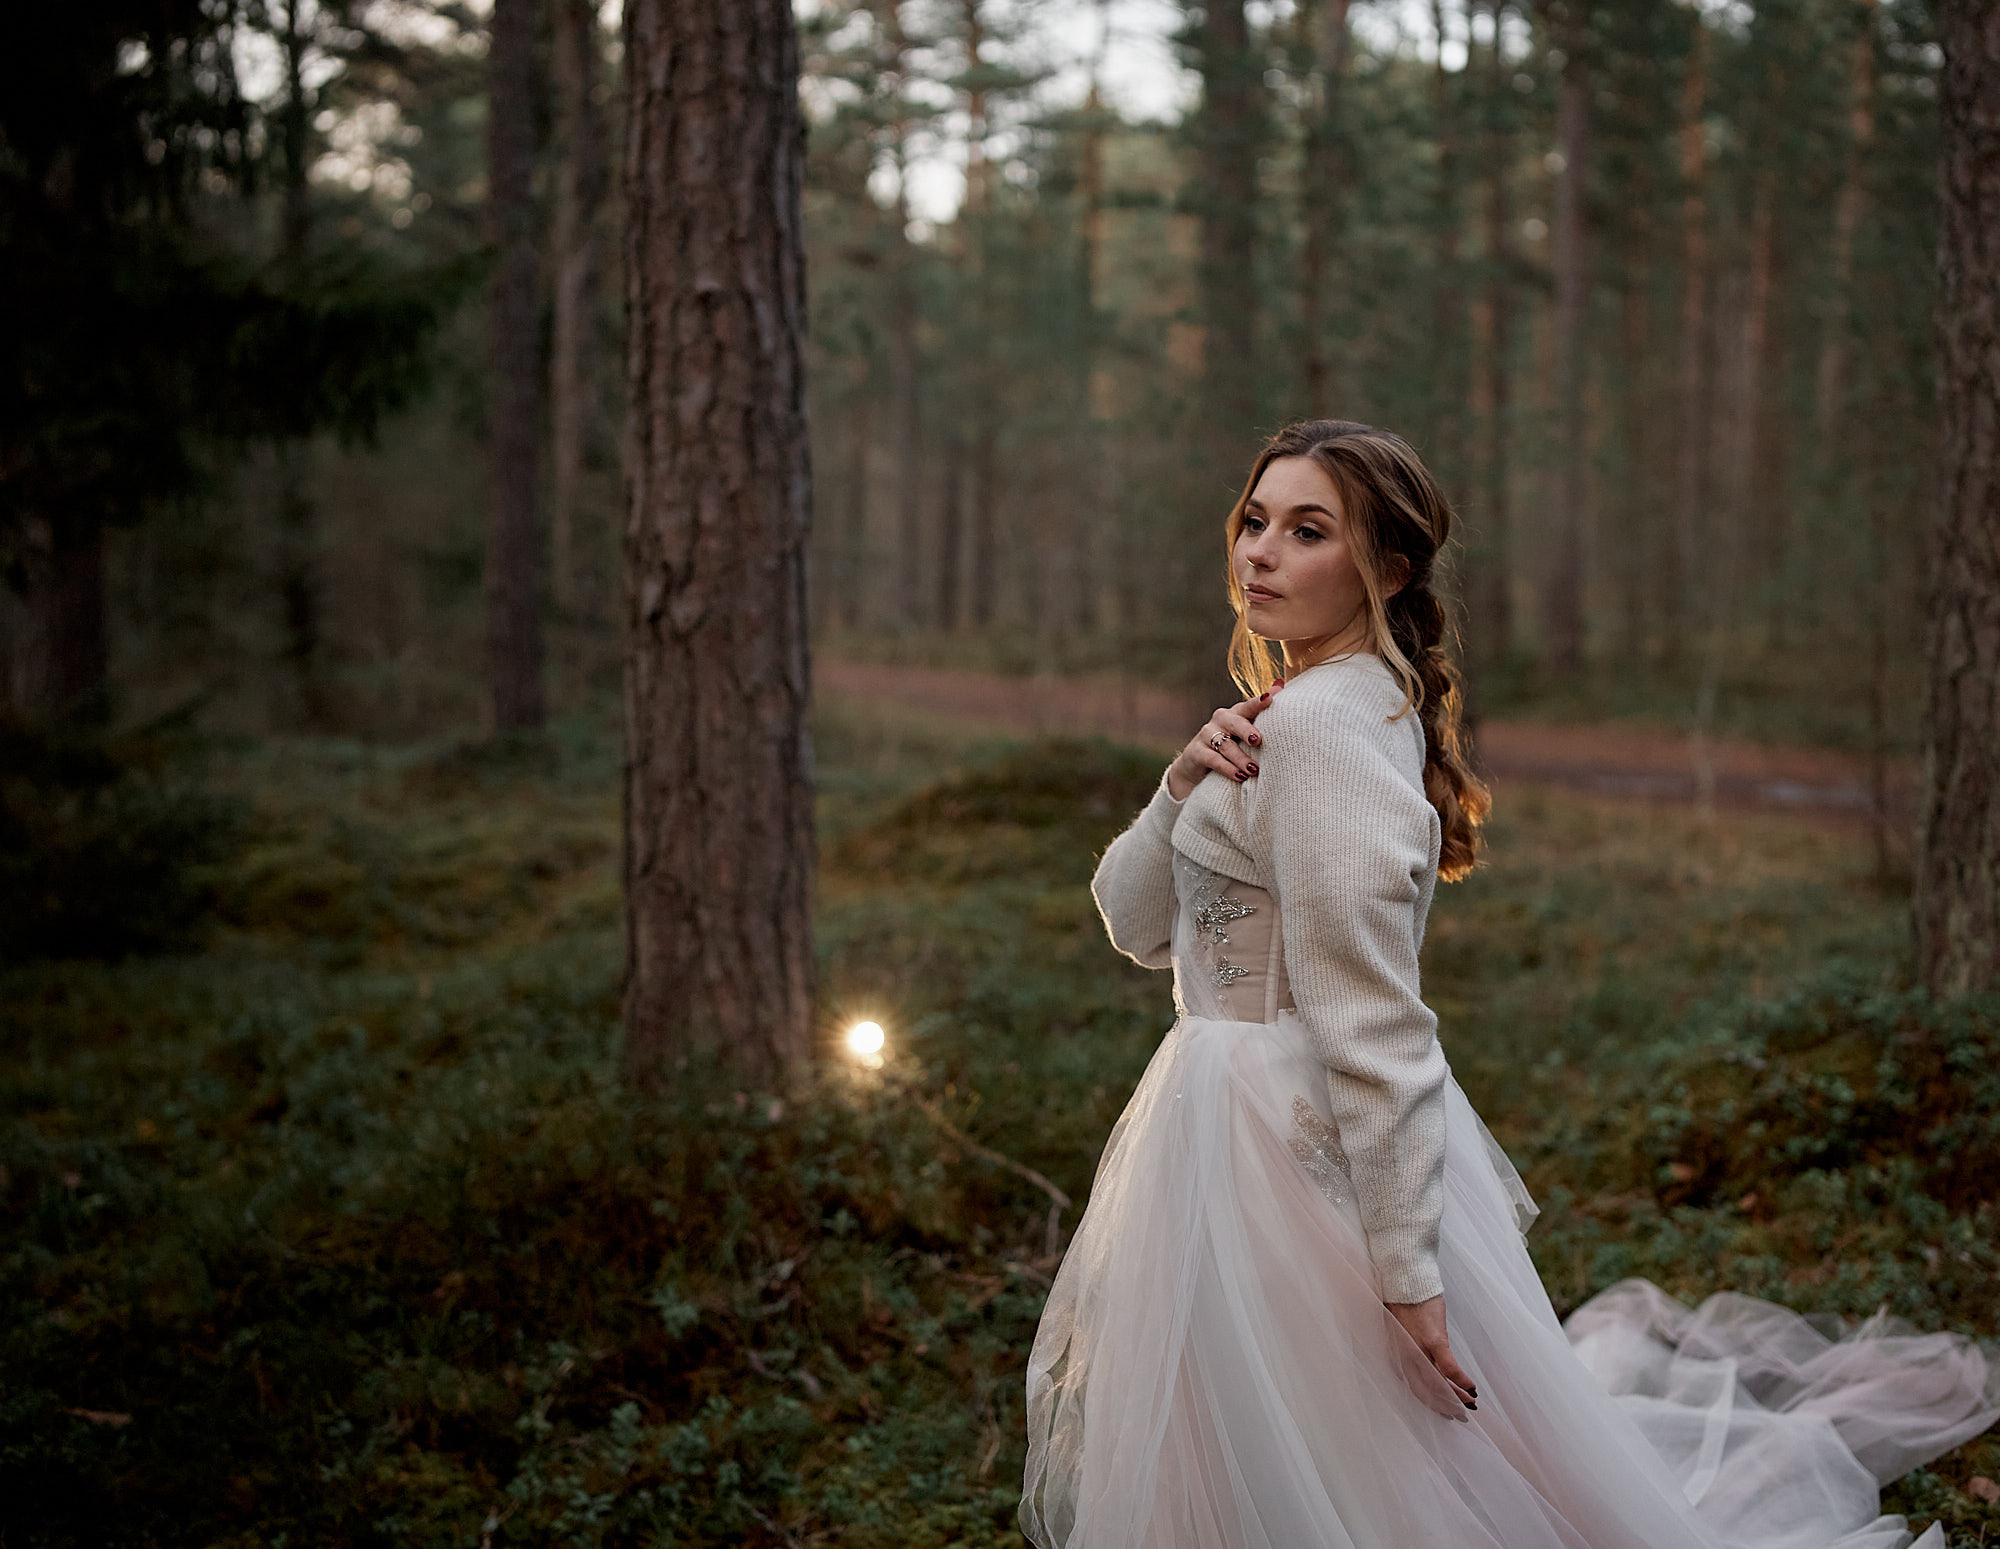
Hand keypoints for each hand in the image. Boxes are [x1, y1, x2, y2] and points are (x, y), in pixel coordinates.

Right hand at [1166, 682, 1282, 799]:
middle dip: (1246, 730)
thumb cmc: (1231, 746)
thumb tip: (1281, 683)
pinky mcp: (1197, 752)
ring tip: (1254, 770)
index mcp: (1236, 713)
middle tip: (1257, 740)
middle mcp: (1220, 720)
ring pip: (1226, 745)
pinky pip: (1214, 759)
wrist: (1197, 766)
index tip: (1269, 698)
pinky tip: (1240, 776)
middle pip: (1235, 722)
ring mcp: (1206, 735)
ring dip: (1241, 758)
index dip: (1258, 702)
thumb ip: (1261, 713)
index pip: (1249, 706)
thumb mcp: (1245, 732)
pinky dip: (1228, 768)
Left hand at [1386, 1295, 1478, 1415]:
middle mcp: (1405, 1355)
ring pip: (1437, 1383)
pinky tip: (1472, 1388)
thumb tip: (1419, 1357)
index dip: (1429, 1401)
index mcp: (1396, 1353)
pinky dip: (1461, 1381)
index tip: (1443, 1409)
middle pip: (1424, 1390)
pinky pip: (1448, 1367)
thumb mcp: (1400, 1327)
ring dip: (1456, 1397)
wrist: (1404, 1277)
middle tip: (1459, 1415)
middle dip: (1443, 1406)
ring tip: (1470, 1404)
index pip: (1413, 1386)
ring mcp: (1418, 1348)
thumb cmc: (1404, 1299)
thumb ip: (1407, 1345)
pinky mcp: (1433, 1339)